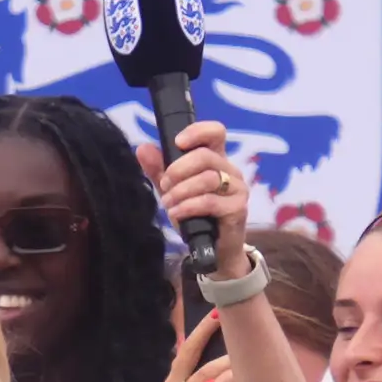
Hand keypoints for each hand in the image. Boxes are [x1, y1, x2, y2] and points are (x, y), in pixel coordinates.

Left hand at [136, 120, 254, 276]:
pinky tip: (176, 213)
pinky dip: (188, 207)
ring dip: (181, 191)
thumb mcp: (173, 190)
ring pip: (208, 179)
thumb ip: (159, 170)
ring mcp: (237, 189)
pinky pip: (210, 202)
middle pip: (206, 156)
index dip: (197, 131)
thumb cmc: (195, 215)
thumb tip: (143, 148)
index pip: (215, 132)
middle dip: (178, 169)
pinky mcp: (238, 209)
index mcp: (217, 159)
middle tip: (164, 185)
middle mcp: (230, 170)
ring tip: (168, 203)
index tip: (177, 142)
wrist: (212, 250)